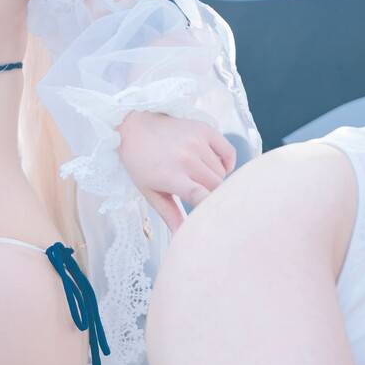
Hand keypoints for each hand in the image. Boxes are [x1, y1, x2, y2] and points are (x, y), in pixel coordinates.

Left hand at [116, 110, 238, 233]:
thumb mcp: (150, 192)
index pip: (201, 196)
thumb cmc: (141, 163)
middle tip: (204, 199)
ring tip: (200, 179)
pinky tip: (214, 166)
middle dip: (214, 197)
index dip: (212, 209)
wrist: (136, 127)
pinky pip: (229, 152)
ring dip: (217, 180)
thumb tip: (181, 237)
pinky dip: (227, 163)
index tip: (217, 217)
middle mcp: (186, 158)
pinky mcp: (204, 129)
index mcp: (170, 176)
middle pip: (216, 187)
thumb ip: (170, 215)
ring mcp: (196, 142)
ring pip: (222, 172)